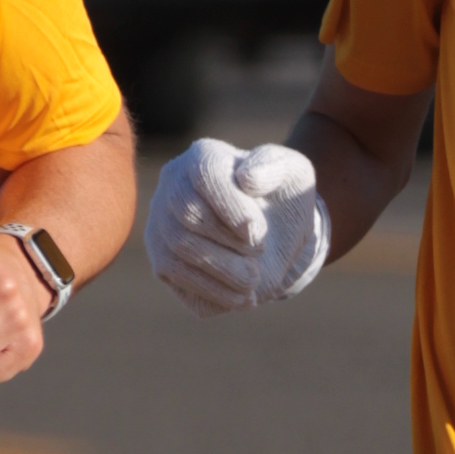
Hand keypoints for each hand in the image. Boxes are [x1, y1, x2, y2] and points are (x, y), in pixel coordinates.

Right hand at [145, 140, 330, 314]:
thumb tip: (246, 178)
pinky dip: (215, 294)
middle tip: (260, 251)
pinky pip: (179, 282)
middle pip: (186, 216)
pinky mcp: (163, 262)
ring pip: (177, 254)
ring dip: (223, 272)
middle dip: (228, 242)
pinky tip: (243, 297)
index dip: (231, 207)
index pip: (205, 174)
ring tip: (254, 281)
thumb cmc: (279, 197)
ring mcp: (162, 226)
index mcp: (203, 157)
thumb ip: (274, 167)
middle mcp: (172, 187)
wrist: (273, 233)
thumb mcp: (293, 173)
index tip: (258, 231)